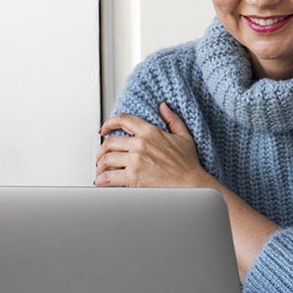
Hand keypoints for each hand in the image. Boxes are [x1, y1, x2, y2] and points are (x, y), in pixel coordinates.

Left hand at [95, 102, 209, 188]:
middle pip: (110, 142)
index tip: (104, 130)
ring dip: (100, 165)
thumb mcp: (184, 137)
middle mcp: (141, 144)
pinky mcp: (133, 177)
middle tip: (101, 156)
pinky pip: (109, 177)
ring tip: (101, 170)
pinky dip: (101, 180)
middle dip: (102, 150)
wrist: (192, 185)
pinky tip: (101, 182)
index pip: (123, 120)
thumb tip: (163, 107)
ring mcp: (136, 161)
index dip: (109, 123)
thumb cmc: (188, 164)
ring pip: (106, 159)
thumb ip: (173, 120)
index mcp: (151, 132)